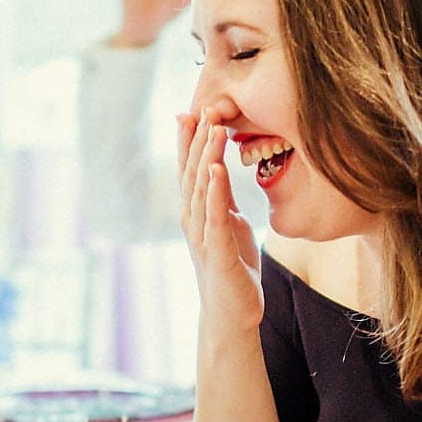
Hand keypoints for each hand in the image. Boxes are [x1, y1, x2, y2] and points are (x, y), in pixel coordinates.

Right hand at [178, 109, 262, 333]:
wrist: (232, 313)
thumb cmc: (231, 267)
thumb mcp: (228, 223)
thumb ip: (221, 195)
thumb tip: (217, 165)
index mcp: (196, 211)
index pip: (190, 169)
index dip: (190, 141)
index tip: (193, 110)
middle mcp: (193, 220)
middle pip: (192, 172)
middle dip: (198, 140)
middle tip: (205, 108)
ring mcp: (203, 236)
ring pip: (202, 189)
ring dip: (207, 157)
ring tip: (214, 129)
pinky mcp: (217, 252)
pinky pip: (216, 217)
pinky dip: (216, 192)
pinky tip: (218, 170)